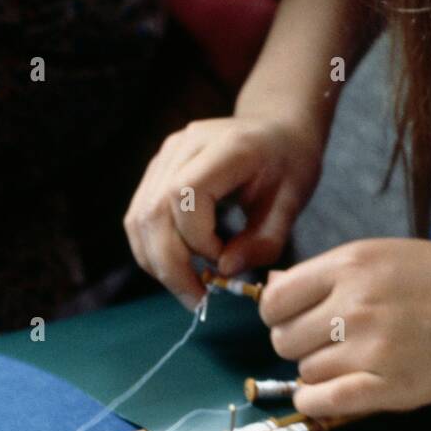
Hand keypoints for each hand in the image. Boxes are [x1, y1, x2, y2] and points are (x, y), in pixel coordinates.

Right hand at [124, 116, 323, 306]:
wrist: (276, 129)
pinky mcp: (157, 171)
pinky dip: (153, 250)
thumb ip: (263, 241)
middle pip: (153, 211)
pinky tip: (178, 269)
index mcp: (224, 148)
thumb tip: (225, 270)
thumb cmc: (289, 165)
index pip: (184, 195)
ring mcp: (165, 156)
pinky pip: (140, 217)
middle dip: (170, 265)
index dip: (197, 239)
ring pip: (139, 218)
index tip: (225, 262)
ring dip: (157, 263)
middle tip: (197, 300)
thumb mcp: (291, 204)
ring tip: (189, 288)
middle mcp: (185, 146)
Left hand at [259, 238, 430, 418]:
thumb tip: (271, 287)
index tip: (297, 322)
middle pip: (284, 339)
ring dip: (318, 374)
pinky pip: (322, 402)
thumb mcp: (386, 257)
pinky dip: (315, 402)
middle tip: (327, 347)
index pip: (275, 299)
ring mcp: (370, 348)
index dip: (280, 316)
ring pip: (305, 372)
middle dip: (298, 346)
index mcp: (351, 264)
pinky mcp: (387, 388)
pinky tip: (327, 396)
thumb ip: (330, 274)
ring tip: (350, 364)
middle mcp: (355, 304)